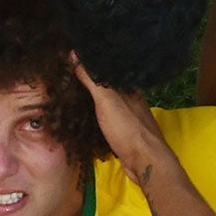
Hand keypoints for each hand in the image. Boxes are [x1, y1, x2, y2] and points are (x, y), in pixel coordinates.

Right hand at [75, 59, 169, 186]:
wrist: (146, 162)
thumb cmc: (128, 129)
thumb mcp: (106, 100)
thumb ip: (92, 79)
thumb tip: (74, 53)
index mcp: (129, 88)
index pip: (109, 70)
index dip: (93, 64)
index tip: (74, 60)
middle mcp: (132, 101)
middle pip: (109, 88)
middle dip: (91, 84)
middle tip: (69, 79)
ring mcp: (130, 119)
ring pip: (109, 106)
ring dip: (94, 103)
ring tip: (74, 98)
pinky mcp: (126, 136)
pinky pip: (109, 123)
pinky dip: (98, 120)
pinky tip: (88, 121)